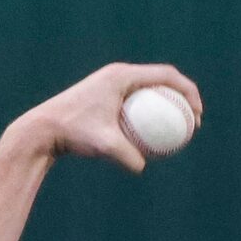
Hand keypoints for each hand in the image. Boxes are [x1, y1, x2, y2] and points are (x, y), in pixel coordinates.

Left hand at [15, 62, 204, 174]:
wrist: (43, 128)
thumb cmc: (72, 133)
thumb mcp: (101, 144)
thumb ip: (124, 155)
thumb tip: (142, 166)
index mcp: (122, 75)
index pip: (165, 75)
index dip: (188, 90)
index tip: (197, 113)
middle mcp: (117, 74)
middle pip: (161, 79)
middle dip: (183, 97)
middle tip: (194, 122)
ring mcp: (110, 84)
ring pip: (149, 90)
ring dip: (168, 105)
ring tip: (179, 129)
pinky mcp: (105, 96)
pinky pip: (136, 102)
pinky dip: (150, 114)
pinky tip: (155, 136)